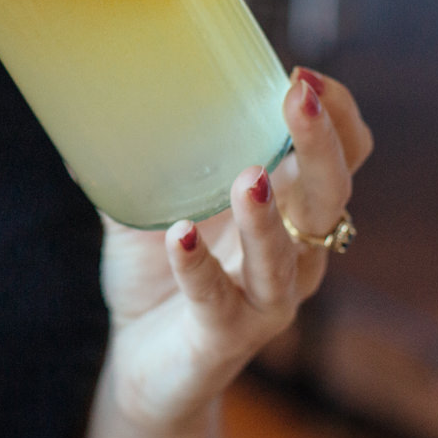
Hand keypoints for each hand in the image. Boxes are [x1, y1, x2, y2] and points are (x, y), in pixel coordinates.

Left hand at [92, 70, 372, 437]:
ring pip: (285, 256)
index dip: (337, 116)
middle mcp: (293, 250)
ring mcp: (265, 298)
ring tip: (248, 176)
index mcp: (288, 206)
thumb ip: (136, 155)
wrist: (145, 362)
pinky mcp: (226, 335)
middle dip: (320, 144)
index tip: (302, 75)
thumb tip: (94, 94)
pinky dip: (198, 267)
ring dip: (266, 215)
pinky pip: (219, 300)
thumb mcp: (151, 201)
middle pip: (331, 194)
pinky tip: (178, 237)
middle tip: (297, 97)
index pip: (344, 155)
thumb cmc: (163, 272)